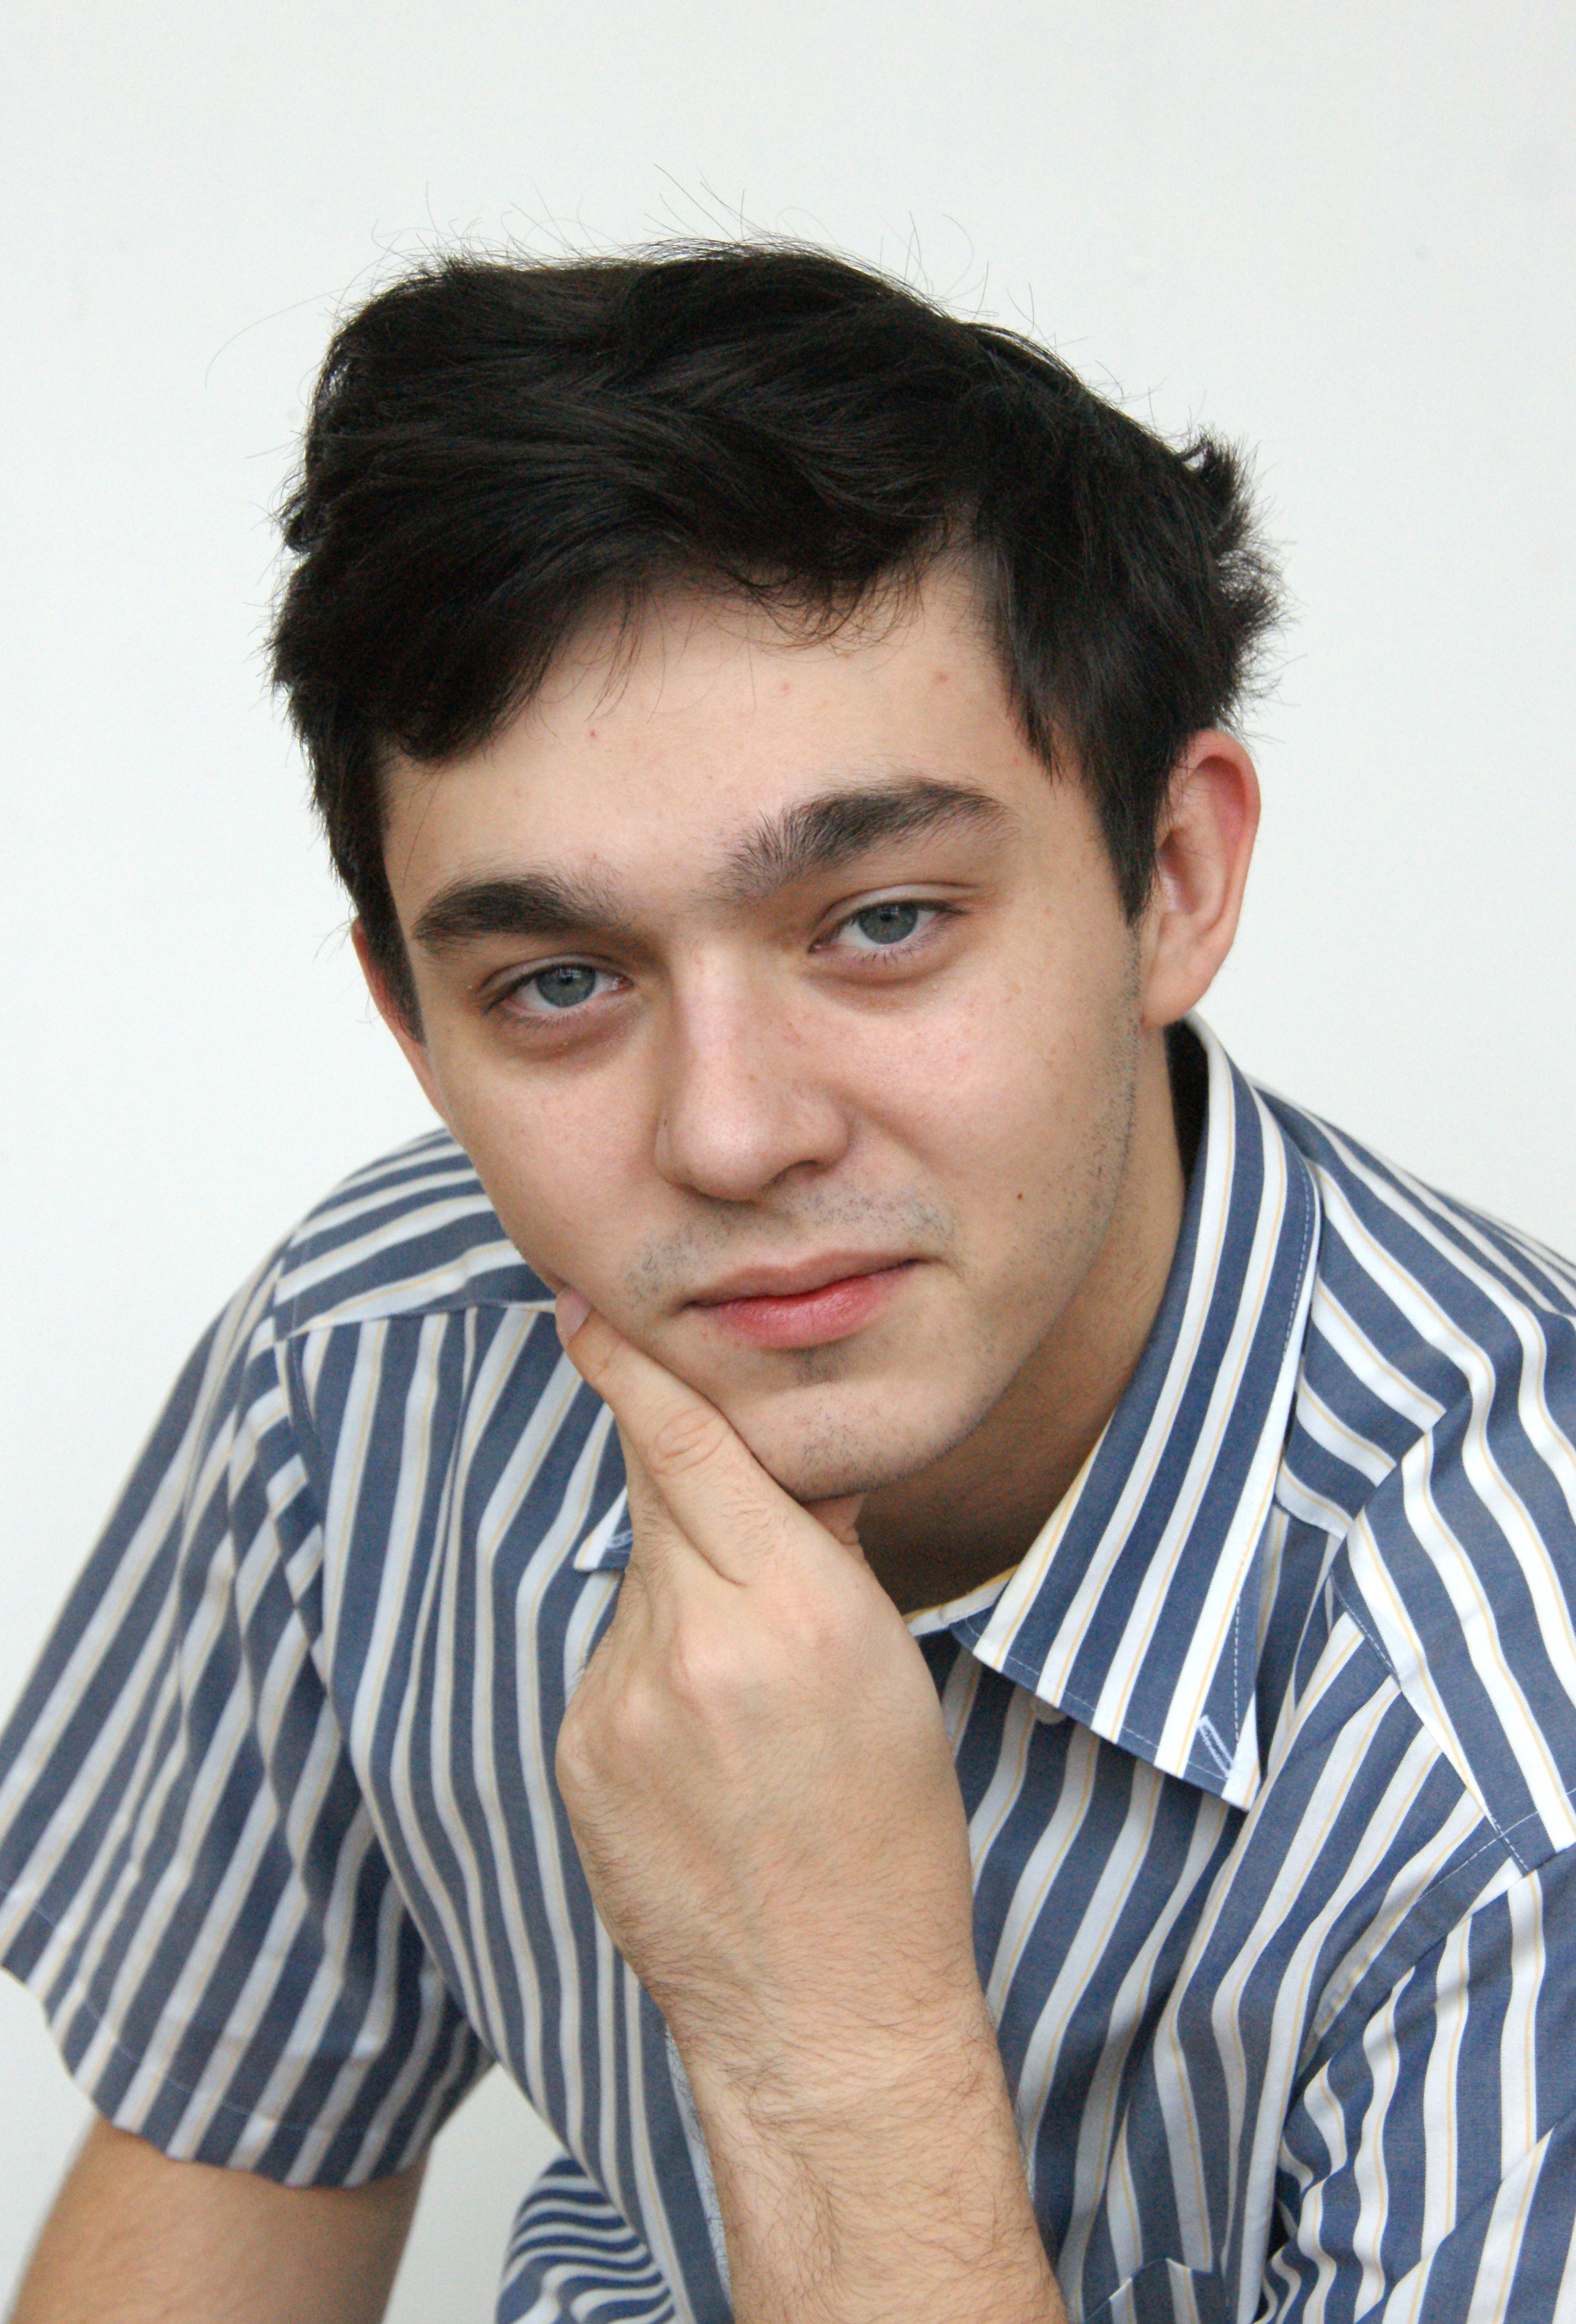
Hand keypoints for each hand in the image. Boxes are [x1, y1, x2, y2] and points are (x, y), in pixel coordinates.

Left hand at [554, 1296, 1062, 2323]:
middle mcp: (694, 1644)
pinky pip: (610, 1660)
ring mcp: (620, 1704)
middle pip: (655, 1493)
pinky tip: (701, 1747)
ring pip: (638, 1582)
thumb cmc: (890, 1843)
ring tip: (744, 1693)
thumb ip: (821, 1552)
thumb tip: (782, 1459)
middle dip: (675, 1466)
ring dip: (681, 1592)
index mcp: (794, 1610)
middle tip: (685, 1442)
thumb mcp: (889, 1671)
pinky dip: (650, 1667)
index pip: (690, 1446)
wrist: (824, 2011)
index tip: (583, 1312)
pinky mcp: (578, 1754)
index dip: (633, 1369)